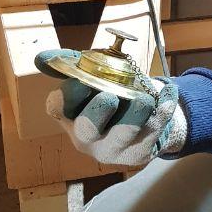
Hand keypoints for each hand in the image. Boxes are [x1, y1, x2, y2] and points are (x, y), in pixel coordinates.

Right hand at [36, 49, 187, 166]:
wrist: (144, 121)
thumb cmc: (113, 96)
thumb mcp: (93, 78)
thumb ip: (72, 64)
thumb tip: (42, 58)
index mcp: (70, 116)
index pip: (58, 107)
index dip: (68, 94)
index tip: (83, 80)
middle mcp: (86, 137)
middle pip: (86, 128)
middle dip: (98, 110)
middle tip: (111, 96)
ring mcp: (112, 148)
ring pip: (123, 135)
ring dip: (135, 112)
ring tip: (146, 97)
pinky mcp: (137, 153)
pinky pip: (152, 132)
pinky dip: (163, 110)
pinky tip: (169, 92)